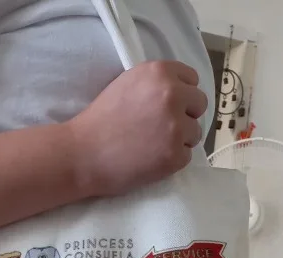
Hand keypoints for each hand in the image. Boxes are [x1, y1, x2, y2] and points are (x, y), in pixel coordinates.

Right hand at [68, 60, 208, 196]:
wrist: (82, 154)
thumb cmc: (100, 120)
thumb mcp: (127, 83)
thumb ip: (155, 83)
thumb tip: (180, 91)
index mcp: (160, 72)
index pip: (192, 80)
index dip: (180, 95)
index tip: (166, 107)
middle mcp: (173, 95)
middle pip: (199, 104)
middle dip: (185, 116)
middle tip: (162, 129)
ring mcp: (176, 127)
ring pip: (195, 133)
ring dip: (180, 140)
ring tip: (153, 146)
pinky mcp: (175, 155)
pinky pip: (186, 156)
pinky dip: (172, 161)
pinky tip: (151, 159)